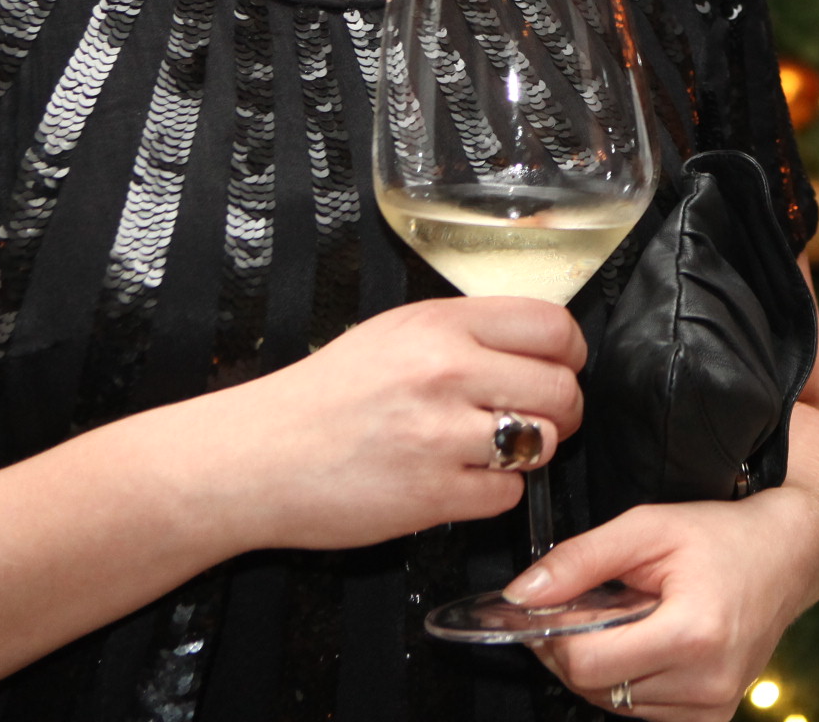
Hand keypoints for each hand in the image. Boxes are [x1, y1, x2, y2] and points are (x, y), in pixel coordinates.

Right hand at [165, 297, 585, 554]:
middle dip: (559, 410)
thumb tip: (535, 344)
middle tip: (535, 419)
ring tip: (489, 451)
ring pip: (543, 444)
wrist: (250, 459)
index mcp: (439, 323)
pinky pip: (506, 495)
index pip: (552, 327)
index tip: (559, 368)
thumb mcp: (392, 334)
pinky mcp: (433, 493)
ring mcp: (442, 434)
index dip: (568, 354)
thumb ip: (463, 333)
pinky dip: (491, 494)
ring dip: (528, 454)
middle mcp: (447, 371)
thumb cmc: (320, 398)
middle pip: (561, 389)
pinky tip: (457, 480)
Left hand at [510, 492, 818, 719]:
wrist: (790, 555)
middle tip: (595, 606)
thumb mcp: (648, 527)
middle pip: (597, 689)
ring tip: (632, 620)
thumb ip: (580, 559)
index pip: (587, 665)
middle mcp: (706, 680)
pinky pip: (644, 713)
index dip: (556, 638)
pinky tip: (650, 644)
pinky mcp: (715, 716)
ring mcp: (714, 704)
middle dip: (579, 649)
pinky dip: (632, 682)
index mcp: (692, 633)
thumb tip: (521, 595)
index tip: (554, 608)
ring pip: (616, 705)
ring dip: (607, 667)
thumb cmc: (721, 535)